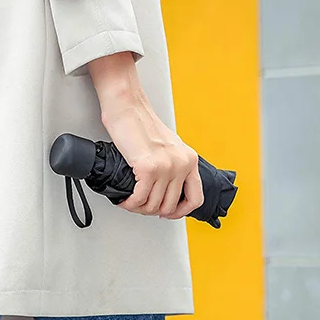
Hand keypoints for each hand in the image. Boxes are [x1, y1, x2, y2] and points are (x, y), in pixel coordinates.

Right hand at [87, 52, 203, 218]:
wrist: (127, 107)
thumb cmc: (140, 123)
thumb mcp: (167, 147)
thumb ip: (171, 166)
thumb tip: (163, 190)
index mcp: (189, 160)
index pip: (195, 198)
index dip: (180, 212)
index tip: (167, 213)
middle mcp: (181, 164)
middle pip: (170, 206)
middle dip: (152, 211)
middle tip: (140, 207)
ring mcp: (166, 167)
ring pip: (153, 205)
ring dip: (138, 208)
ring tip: (130, 203)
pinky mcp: (148, 168)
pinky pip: (139, 198)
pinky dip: (130, 204)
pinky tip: (125, 200)